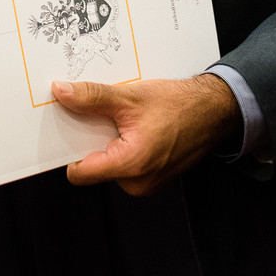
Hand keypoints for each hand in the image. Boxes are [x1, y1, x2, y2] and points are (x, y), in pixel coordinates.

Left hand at [53, 73, 239, 196]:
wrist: (214, 110)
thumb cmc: (179, 106)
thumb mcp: (128, 96)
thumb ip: (91, 97)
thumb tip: (61, 92)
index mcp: (130, 166)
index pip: (79, 172)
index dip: (68, 148)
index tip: (67, 127)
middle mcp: (137, 182)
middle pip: (94, 165)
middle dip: (92, 139)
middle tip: (101, 115)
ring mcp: (147, 183)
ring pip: (110, 163)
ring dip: (109, 140)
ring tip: (123, 118)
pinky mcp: (153, 178)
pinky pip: (126, 164)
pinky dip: (124, 145)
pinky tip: (135, 126)